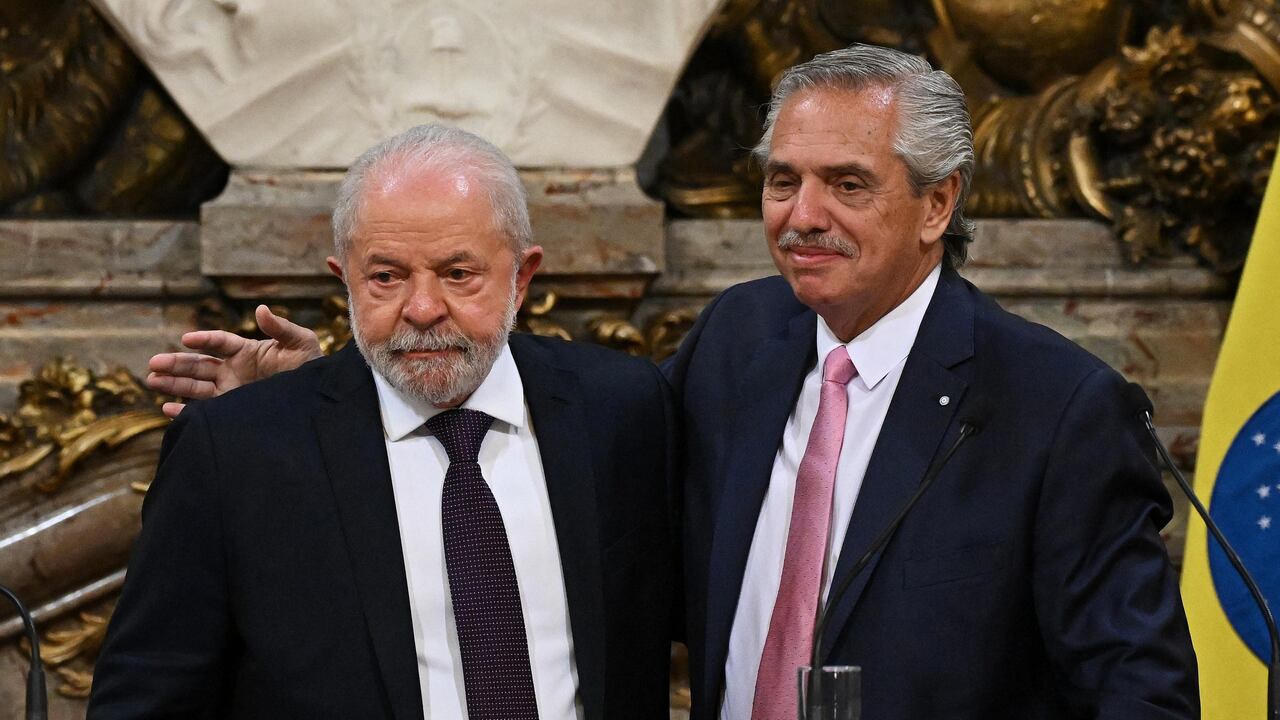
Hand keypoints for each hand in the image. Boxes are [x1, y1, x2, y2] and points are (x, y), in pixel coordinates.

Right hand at [147, 305, 324, 417]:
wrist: (317, 399)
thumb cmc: (312, 368)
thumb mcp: (301, 344)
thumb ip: (281, 327)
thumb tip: (261, 309)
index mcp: (247, 351)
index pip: (219, 342)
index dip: (203, 340)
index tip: (186, 339)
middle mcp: (234, 370)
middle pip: (199, 365)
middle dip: (176, 364)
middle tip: (152, 364)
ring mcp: (231, 391)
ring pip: (196, 386)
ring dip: (173, 384)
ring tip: (152, 381)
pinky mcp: (231, 411)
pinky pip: (204, 411)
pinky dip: (185, 411)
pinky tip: (167, 409)